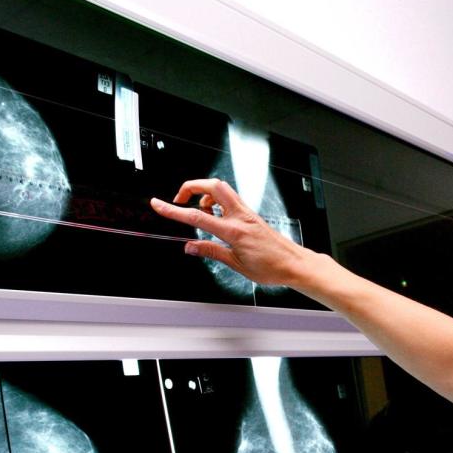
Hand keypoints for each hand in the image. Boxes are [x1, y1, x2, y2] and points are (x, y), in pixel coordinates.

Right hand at [150, 178, 311, 288]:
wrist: (293, 264)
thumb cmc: (271, 267)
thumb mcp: (236, 264)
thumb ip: (211, 251)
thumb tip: (190, 247)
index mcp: (234, 231)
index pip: (197, 217)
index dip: (174, 210)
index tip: (159, 204)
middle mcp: (241, 216)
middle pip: (213, 185)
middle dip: (191, 186)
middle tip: (180, 199)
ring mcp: (247, 213)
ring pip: (223, 188)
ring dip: (205, 193)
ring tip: (200, 211)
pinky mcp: (251, 214)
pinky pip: (230, 198)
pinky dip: (217, 200)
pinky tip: (216, 216)